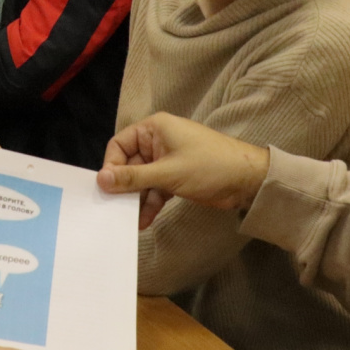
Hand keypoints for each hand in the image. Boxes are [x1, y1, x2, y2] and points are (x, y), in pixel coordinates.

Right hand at [97, 112, 269, 229]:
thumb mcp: (167, 172)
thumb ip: (133, 178)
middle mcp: (158, 142)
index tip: (107, 189)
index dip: (111, 166)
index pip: (119, 144)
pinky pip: (155, 190)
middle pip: (129, 164)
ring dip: (136, 200)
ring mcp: (167, 161)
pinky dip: (150, 204)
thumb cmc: (209, 166)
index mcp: (154, 129)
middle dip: (123, 187)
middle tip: (113, 209)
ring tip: (127, 220)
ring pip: (142, 180)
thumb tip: (101, 180)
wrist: (248, 180)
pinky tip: (143, 221)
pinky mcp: (175, 177)